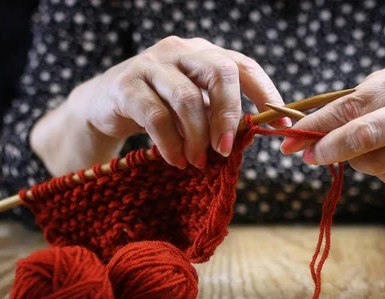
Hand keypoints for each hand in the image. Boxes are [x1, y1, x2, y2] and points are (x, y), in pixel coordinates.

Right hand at [70, 36, 288, 168]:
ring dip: (197, 138)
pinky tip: (175, 160)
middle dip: (229, 115)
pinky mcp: (127, 84)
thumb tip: (254, 133)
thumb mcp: (193, 106)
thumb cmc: (159, 108)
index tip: (280, 124)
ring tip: (197, 162)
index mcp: (204, 53)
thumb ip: (218, 113)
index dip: (266, 93)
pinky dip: (171, 144)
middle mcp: (181, 51)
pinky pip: (157, 117)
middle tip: (226, 148)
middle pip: (220, 73)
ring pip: (188, 99)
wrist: (104, 105)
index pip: (243, 65)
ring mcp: (152, 64)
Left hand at [283, 59, 384, 187]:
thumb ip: (355, 103)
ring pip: (374, 165)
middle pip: (363, 139)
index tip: (291, 140)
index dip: (316, 126)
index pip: (350, 108)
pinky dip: (379, 170)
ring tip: (361, 147)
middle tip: (308, 156)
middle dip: (328, 150)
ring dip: (355, 161)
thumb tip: (310, 131)